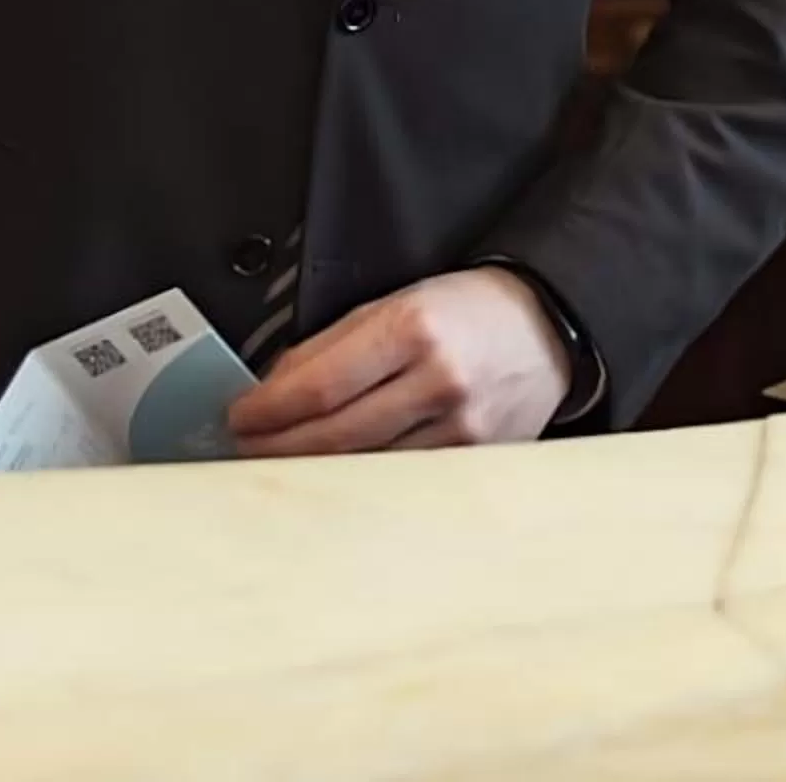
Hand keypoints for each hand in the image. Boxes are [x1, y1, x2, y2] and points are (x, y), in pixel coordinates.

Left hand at [226, 270, 571, 457]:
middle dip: (278, 446)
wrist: (546, 328)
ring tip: (277, 465)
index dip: (270, 408)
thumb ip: (336, 342)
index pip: (321, 383)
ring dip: (311, 471)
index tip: (238, 415)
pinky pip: (401, 484)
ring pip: (365, 468)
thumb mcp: (399, 301)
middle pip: (336, 434)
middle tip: (243, 447)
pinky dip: (359, 484)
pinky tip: (333, 481)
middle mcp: (438, 381)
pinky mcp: (474, 465)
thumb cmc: (466, 310)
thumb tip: (276, 384)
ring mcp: (460, 431)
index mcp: (412, 327)